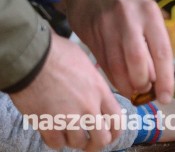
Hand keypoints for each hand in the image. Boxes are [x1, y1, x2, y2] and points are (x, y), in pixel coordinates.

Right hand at [9, 32, 121, 150]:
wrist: (32, 58)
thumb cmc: (58, 54)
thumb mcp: (86, 64)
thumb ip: (93, 83)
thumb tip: (95, 91)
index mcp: (100, 91)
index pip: (118, 120)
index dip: (115, 132)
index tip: (110, 135)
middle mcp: (89, 107)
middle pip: (102, 138)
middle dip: (96, 143)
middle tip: (89, 142)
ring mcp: (69, 117)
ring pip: (78, 143)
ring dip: (73, 140)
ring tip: (67, 132)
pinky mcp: (48, 124)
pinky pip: (56, 144)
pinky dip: (56, 141)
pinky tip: (53, 132)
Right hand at [40, 0, 174, 103]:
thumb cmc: (125, 0)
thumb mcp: (145, 11)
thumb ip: (152, 38)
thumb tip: (162, 74)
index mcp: (150, 13)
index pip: (162, 52)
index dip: (165, 79)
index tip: (167, 97)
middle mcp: (129, 19)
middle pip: (138, 62)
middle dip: (143, 83)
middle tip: (146, 90)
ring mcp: (107, 27)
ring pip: (118, 66)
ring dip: (127, 84)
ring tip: (133, 89)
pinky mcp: (90, 34)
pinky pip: (103, 64)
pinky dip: (113, 77)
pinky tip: (119, 82)